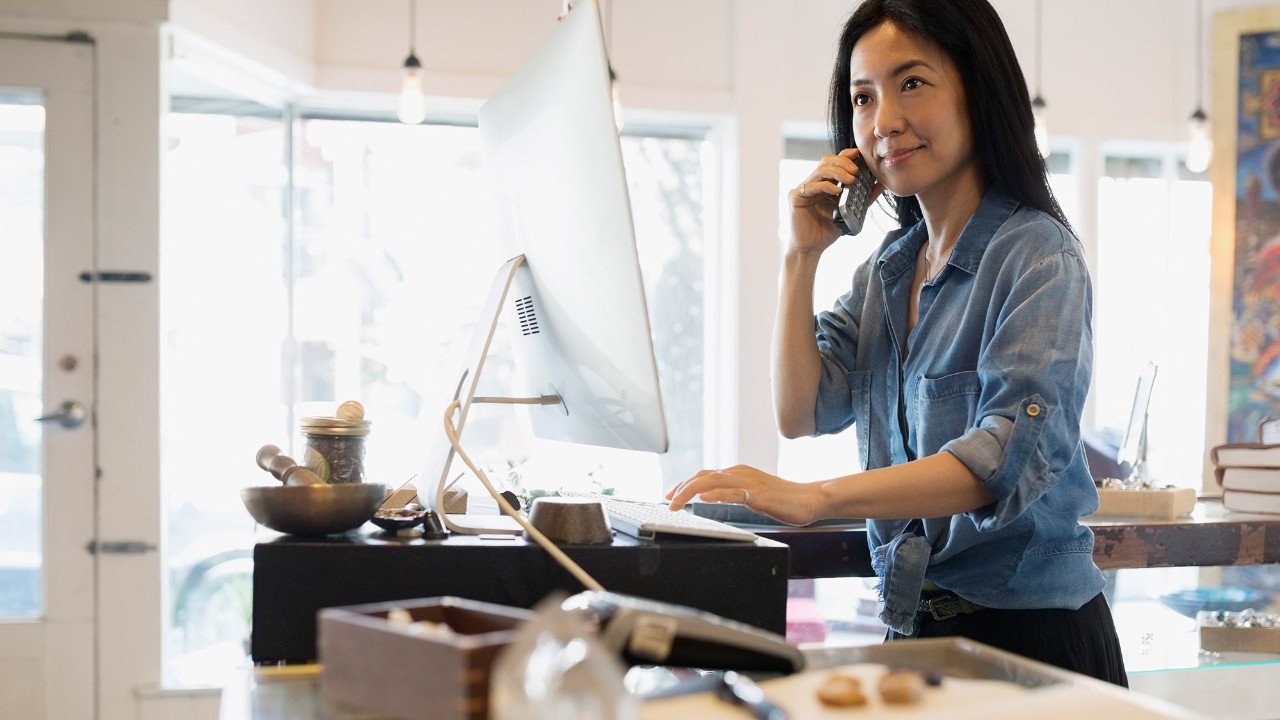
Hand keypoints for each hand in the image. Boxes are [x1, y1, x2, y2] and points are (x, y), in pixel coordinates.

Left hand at [665, 464, 819, 526]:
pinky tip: (703, 499)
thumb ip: (734, 493)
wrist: (810, 499)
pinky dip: (715, 494)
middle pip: (703, 475)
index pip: (705, 475)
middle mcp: (740, 473)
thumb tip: (713, 498)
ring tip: (676, 502)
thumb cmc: (784, 499)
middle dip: (681, 487)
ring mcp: (749, 482)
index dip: (685, 483)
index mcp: (738, 473)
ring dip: (690, 490)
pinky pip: (733, 493)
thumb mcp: (752, 494)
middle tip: (668, 501)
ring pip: (712, 480)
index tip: (671, 494)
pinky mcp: (759, 494)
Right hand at [788, 148, 880, 254]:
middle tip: (856, 170)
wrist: (811, 248)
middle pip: (826, 161)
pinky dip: (825, 186)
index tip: (859, 154)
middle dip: (843, 162)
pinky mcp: (796, 197)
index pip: (835, 163)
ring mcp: (804, 189)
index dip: (846, 156)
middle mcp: (814, 183)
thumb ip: (864, 197)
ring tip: (851, 179)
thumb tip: (882, 185)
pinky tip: (837, 191)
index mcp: (825, 183)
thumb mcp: (850, 211)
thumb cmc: (827, 230)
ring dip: (837, 172)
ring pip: (820, 171)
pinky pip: (811, 186)